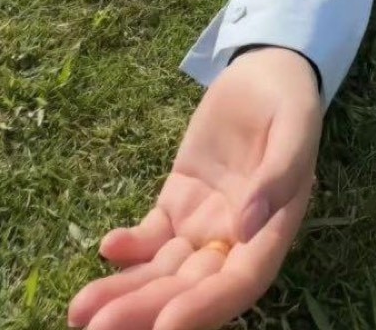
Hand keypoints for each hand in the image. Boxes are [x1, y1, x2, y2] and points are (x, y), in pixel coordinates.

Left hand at [68, 48, 321, 329]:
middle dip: (146, 308)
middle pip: (190, 285)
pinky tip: (107, 246)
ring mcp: (204, 221)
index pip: (239, 281)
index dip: (205, 307)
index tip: (164, 326)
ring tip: (80, 309)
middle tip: (96, 327)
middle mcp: (237, 237)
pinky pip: (151, 235)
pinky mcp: (179, 201)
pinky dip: (128, 247)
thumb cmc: (289, 100)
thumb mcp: (295, 127)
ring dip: (125, 290)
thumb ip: (278, 175)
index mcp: (274, 227)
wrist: (265, 71)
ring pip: (163, 269)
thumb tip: (246, 228)